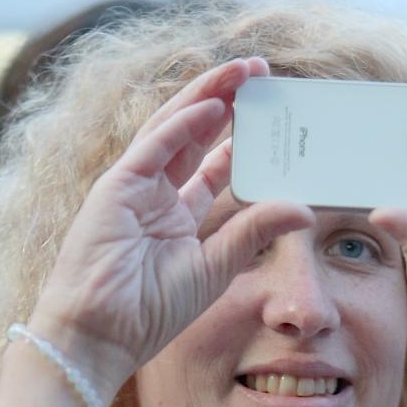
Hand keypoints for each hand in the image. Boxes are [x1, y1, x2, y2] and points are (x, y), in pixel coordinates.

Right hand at [28, 58, 312, 396]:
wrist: (102, 335)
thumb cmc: (150, 312)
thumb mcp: (215, 268)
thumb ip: (254, 233)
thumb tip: (304, 209)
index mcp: (177, 217)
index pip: (215, 167)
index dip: (242, 139)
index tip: (274, 116)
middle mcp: (156, 195)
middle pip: (196, 136)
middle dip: (229, 102)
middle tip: (262, 73)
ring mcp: (134, 187)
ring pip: (175, 128)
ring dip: (208, 96)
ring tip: (244, 71)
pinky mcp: (117, 188)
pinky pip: (155, 146)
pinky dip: (183, 124)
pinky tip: (213, 105)